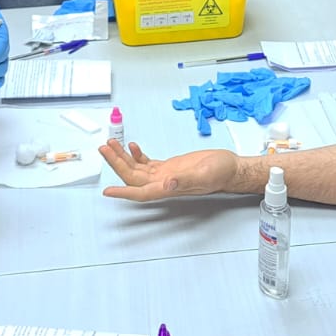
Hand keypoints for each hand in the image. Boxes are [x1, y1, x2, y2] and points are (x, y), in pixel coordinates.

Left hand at [99, 141, 237, 199]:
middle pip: (133, 176)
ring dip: (123, 157)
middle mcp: (164, 183)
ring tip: (111, 144)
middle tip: (105, 149)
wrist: (230, 168)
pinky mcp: (170, 167)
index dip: (122, 192)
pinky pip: (147, 163)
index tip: (107, 191)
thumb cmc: (221, 173)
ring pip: (137, 168)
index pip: (140, 191)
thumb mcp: (203, 174)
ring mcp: (166, 175)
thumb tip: (167, 184)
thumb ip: (184, 180)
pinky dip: (137, 155)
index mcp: (169, 188)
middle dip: (116, 163)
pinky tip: (133, 147)